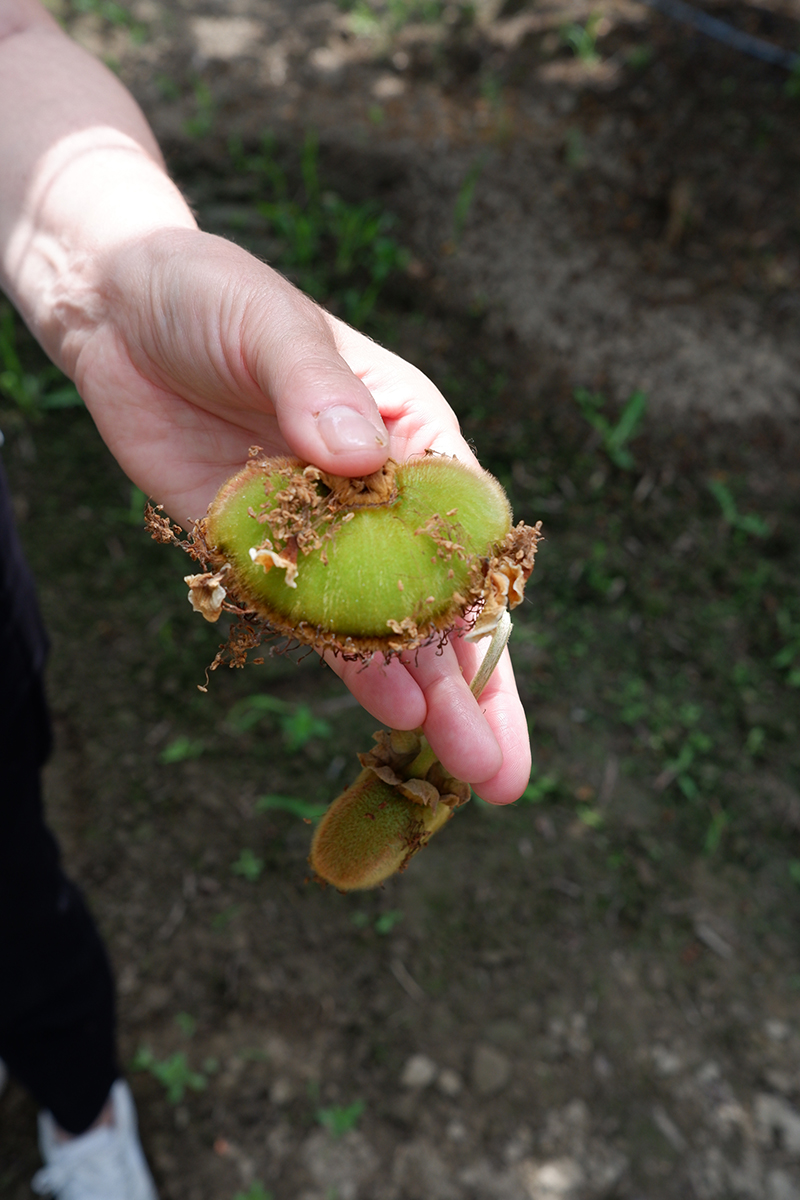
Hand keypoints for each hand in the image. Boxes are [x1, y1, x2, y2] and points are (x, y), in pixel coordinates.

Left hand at [66, 228, 531, 802]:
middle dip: (474, 685)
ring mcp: (321, 536)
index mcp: (410, 433)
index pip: (466, 530)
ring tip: (460, 771)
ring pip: (383, 629)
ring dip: (423, 698)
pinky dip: (347, 668)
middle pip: (438, 601)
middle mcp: (378, 497)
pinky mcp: (261, 558)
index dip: (487, 602)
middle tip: (502, 771)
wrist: (120, 316)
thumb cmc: (213, 297)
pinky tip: (387, 714)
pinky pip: (310, 623)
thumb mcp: (270, 324)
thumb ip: (317, 388)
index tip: (501, 662)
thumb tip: (361, 458)